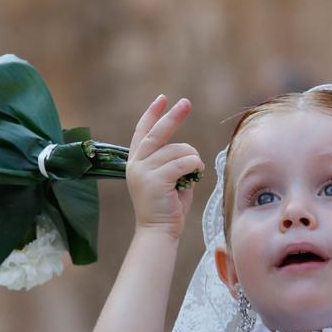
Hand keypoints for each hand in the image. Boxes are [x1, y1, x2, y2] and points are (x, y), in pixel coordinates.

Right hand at [127, 95, 203, 238]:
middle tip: (186, 102)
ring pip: (178, 150)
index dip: (152, 114)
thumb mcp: (170, 179)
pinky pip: (183, 162)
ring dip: (192, 159)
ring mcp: (144, 171)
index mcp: (137, 162)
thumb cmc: (168, 208)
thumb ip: (173, 162)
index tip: (162, 99)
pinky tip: (195, 174)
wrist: (158, 232)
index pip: (142, 132)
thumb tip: (188, 152)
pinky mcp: (155, 180)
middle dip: (173, 116)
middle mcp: (136, 164)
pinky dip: (194, 166)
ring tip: (193, 173)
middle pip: (157, 133)